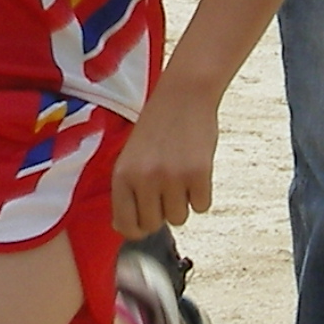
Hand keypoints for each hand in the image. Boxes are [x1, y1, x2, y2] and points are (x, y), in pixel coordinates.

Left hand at [111, 95, 217, 237]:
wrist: (184, 95)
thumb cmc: (156, 127)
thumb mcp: (130, 157)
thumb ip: (127, 191)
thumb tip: (127, 229)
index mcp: (122, 175)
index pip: (126, 225)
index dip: (138, 228)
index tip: (146, 221)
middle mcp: (144, 179)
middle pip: (154, 224)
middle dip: (162, 212)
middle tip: (167, 188)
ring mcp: (172, 177)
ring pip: (179, 218)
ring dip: (183, 202)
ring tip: (180, 175)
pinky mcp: (199, 174)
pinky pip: (202, 206)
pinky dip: (201, 195)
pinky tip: (196, 172)